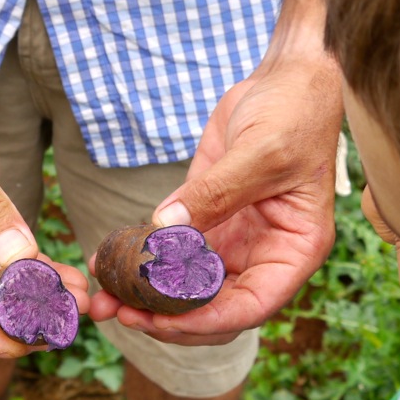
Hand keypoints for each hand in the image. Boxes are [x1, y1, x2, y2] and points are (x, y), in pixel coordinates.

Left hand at [89, 55, 343, 344]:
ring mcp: (233, 238)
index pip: (252, 306)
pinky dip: (141, 259)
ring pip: (188, 286)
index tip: (161, 321)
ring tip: (104, 299)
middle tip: (121, 314)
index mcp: (294, 250)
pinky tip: (106, 259)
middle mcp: (264, 253)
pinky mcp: (206, 215)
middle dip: (168, 317)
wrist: (287, 78)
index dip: (207, 322)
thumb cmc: (295, 113)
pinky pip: (171, 249)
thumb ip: (217, 193)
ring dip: (147, 297)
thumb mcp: (261, 153)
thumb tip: (165, 229)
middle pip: (215, 307)